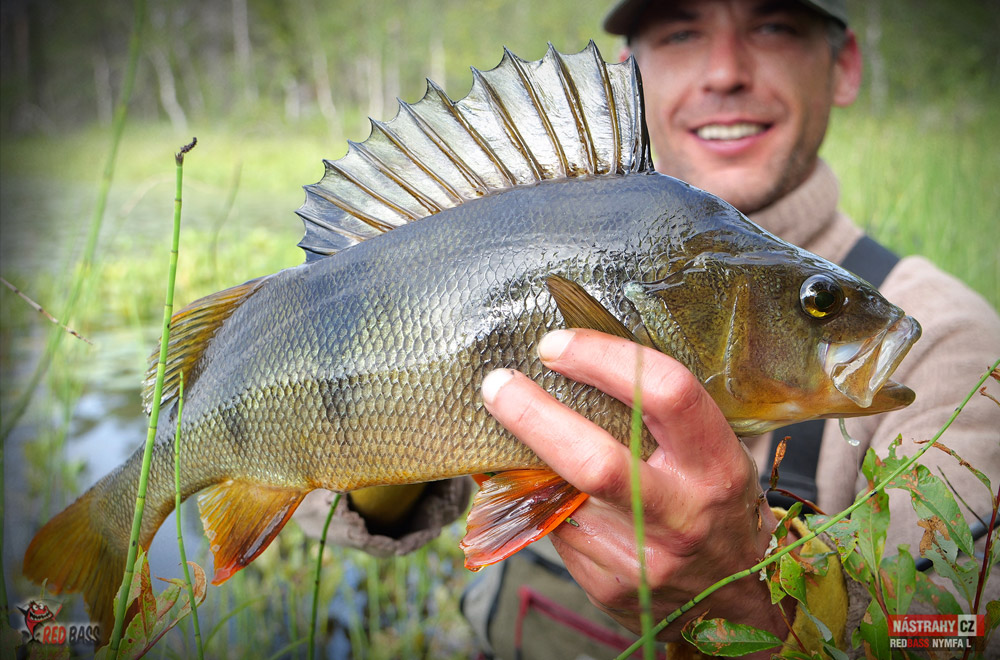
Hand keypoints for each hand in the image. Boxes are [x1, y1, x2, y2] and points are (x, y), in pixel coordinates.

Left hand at [481, 329, 787, 642]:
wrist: (735, 600)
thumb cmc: (717, 506)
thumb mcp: (713, 454)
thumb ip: (658, 417)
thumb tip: (573, 364)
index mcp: (715, 466)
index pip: (663, 394)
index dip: (602, 359)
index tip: (555, 345)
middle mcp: (682, 515)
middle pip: (596, 461)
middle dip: (533, 416)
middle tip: (497, 384)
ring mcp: (643, 558)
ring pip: (560, 497)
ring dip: (525, 461)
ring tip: (508, 431)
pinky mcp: (609, 586)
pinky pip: (557, 529)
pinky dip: (541, 500)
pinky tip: (542, 485)